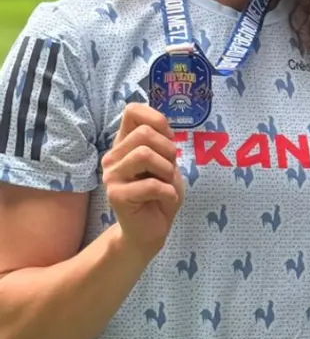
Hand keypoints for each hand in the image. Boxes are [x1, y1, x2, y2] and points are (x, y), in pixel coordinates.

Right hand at [102, 104, 184, 260]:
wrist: (151, 227)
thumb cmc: (161, 190)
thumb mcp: (167, 159)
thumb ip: (160, 139)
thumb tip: (160, 124)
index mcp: (125, 143)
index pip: (132, 111)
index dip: (156, 119)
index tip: (167, 139)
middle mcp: (113, 157)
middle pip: (145, 133)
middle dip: (168, 151)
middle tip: (168, 170)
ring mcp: (111, 176)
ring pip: (145, 154)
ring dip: (166, 170)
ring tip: (164, 184)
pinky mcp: (116, 195)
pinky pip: (151, 184)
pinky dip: (168, 192)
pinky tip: (164, 199)